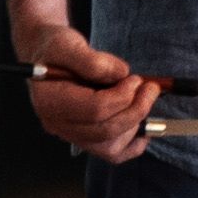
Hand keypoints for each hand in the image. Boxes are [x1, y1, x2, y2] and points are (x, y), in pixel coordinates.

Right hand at [15, 21, 159, 163]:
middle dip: (135, 110)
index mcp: (50, 102)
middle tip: (150, 88)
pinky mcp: (84, 138)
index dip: (122, 96)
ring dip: (134, 125)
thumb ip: (92, 60)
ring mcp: (71, 134)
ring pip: (110, 147)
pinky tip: (142, 127)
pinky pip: (111, 153)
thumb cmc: (54, 49)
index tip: (136, 79)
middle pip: (105, 131)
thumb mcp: (67, 44)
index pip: (94, 110)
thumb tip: (121, 74)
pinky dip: (132, 144)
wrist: (47, 57)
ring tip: (142, 100)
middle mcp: (58, 124)